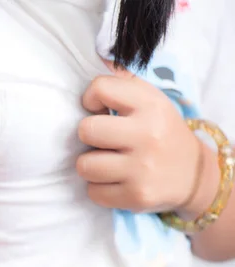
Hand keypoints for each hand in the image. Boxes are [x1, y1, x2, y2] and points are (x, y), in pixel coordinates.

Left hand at [76, 72, 202, 212]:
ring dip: (91, 165)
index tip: (98, 109)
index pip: (99, 88)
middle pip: (86, 130)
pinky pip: (93, 192)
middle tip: (103, 141)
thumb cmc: (159, 132)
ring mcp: (143, 169)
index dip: (90, 100)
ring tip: (108, 162)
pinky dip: (99, 188)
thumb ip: (121, 83)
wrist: (194, 175)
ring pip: (84, 165)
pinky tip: (115, 181)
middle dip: (88, 136)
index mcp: (150, 104)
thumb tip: (96, 58)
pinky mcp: (137, 197)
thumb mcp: (149, 101)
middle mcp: (148, 135)